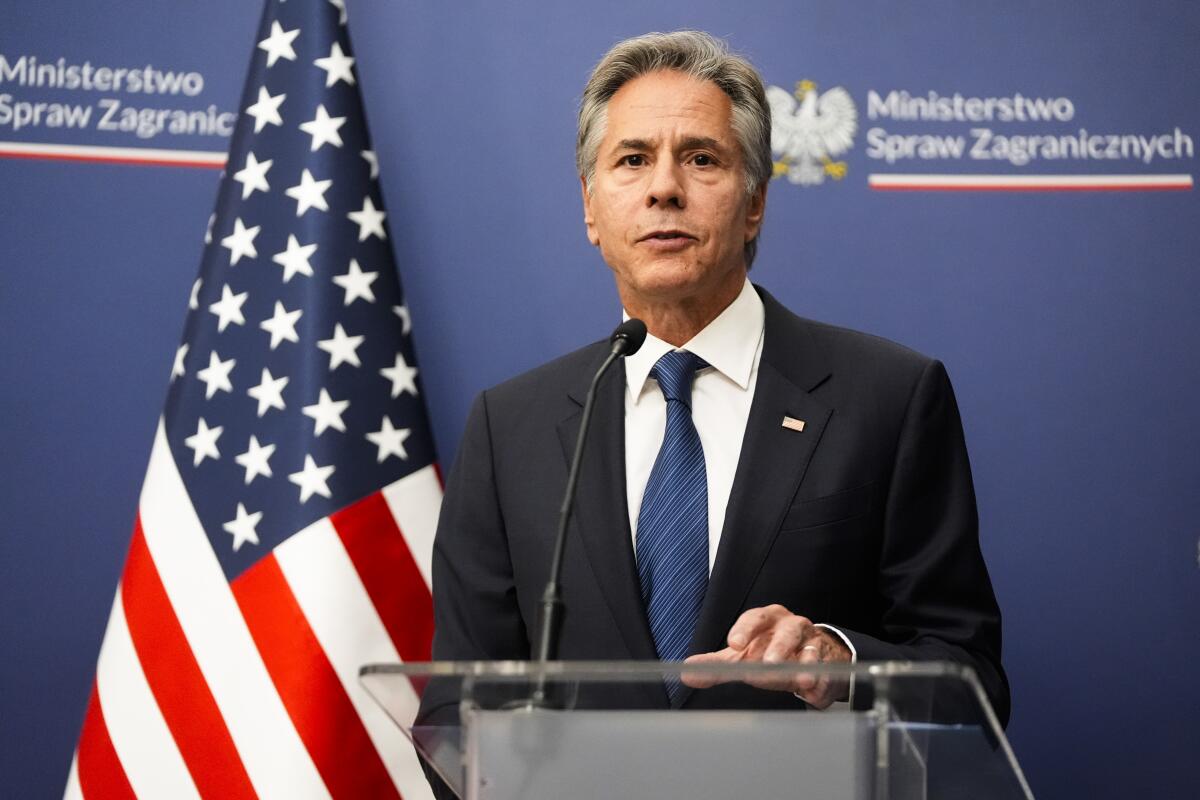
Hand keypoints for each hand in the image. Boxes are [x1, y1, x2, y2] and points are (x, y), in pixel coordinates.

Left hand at [682, 604, 850, 708]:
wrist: (804, 654)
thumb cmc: (767, 649)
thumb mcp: (742, 655)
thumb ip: (715, 665)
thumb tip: (687, 672)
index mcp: (767, 619)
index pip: (755, 618)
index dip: (745, 630)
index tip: (734, 644)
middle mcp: (792, 625)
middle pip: (786, 632)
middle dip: (778, 648)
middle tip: (769, 664)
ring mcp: (812, 642)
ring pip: (810, 650)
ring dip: (804, 664)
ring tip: (800, 680)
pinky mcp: (828, 662)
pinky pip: (826, 670)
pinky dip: (820, 681)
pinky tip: (813, 690)